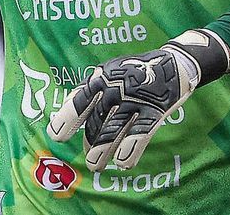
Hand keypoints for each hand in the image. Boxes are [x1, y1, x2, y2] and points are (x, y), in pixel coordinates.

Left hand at [46, 28, 229, 171]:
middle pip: (96, 120)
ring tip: (95, 165)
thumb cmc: (134, 71)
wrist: (173, 63)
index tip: (56, 136)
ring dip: (103, 150)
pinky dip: (129, 149)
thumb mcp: (109, 73)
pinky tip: (123, 163)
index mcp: (101, 78)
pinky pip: (139, 133)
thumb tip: (66, 109)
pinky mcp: (154, 110)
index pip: (79, 101)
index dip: (66, 119)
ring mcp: (134, 100)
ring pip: (114, 130)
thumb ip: (90, 91)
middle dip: (90, 141)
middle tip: (88, 158)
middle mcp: (115, 89)